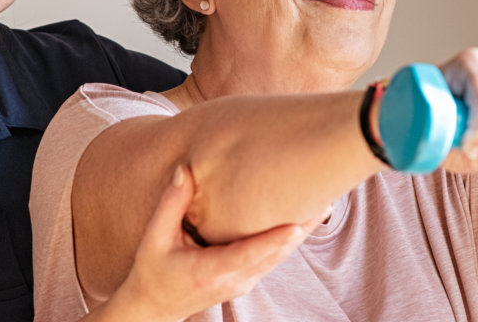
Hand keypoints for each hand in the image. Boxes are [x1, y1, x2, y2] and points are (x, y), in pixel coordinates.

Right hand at [101, 166, 319, 321]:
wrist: (154, 306)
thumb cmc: (153, 270)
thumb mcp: (155, 237)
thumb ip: (171, 204)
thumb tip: (186, 170)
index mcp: (211, 269)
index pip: (250, 253)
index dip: (275, 239)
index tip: (298, 223)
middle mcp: (234, 279)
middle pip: (275, 255)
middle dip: (300, 229)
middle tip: (324, 199)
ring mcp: (244, 283)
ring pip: (279, 258)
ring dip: (300, 233)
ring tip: (322, 202)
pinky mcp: (248, 280)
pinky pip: (274, 258)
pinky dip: (289, 239)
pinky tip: (304, 218)